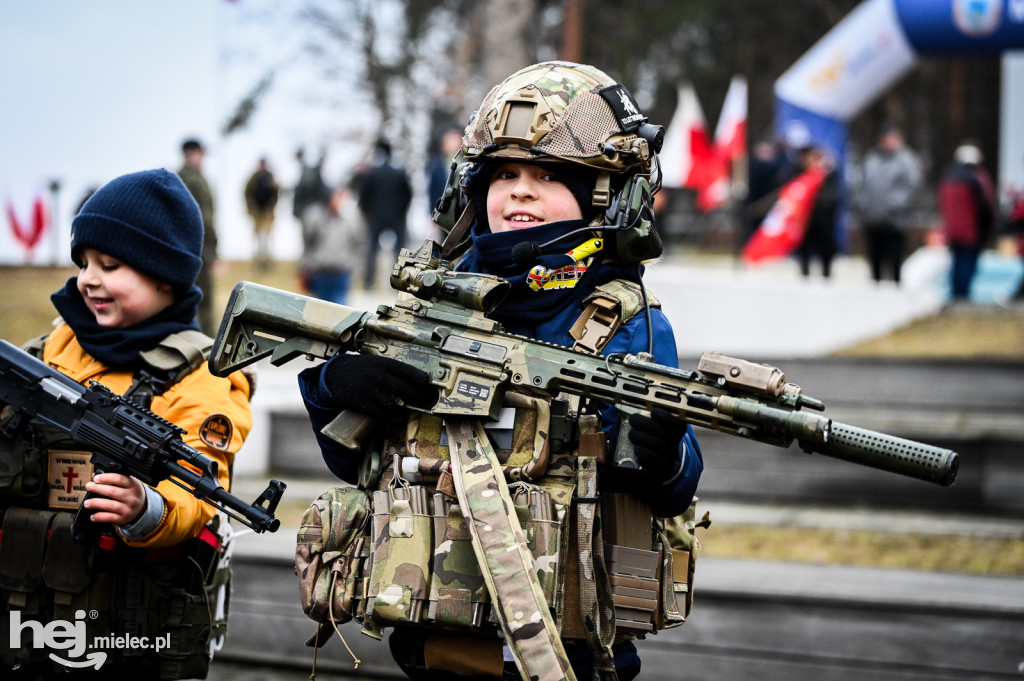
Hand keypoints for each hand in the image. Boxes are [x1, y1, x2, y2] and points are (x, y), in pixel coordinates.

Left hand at [84, 473, 146, 525]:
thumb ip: (114, 479)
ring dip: (96, 503)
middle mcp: (131, 497)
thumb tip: (95, 475)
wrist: (142, 509)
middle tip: (89, 486)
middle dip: (97, 488)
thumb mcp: (129, 483)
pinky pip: (109, 518)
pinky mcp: (123, 518)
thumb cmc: (132, 493)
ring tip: (87, 503)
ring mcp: (128, 508)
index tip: (95, 478)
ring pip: (110, 505)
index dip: (106, 478)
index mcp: (133, 485)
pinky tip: (93, 515)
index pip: (119, 479)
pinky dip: (99, 516)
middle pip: (112, 492)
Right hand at [322, 353, 436, 419]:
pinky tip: (387, 414)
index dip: (422, 382)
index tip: (428, 386)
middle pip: (408, 391)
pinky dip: (386, 417)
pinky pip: (380, 414)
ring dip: (401, 411)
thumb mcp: (376, 362)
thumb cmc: (359, 368)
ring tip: (403, 411)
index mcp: (385, 364)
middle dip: (417, 399)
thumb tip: (414, 379)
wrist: (334, 374)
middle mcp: (380, 377)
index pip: (411, 373)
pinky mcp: (363, 403)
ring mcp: (372, 391)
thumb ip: (392, 370)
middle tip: (421, 401)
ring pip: (395, 407)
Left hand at [628, 407, 686, 479]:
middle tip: (633, 419)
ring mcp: (668, 454)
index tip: (653, 412)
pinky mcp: (659, 464)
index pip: (676, 421)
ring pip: (652, 443)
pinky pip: (650, 457)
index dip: (663, 416)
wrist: (661, 453)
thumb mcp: (658, 419)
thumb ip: (652, 408)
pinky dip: (641, 451)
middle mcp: (675, 441)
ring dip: (638, 436)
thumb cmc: (656, 431)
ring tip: (632, 434)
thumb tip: (640, 397)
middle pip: (660, 431)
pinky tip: (637, 447)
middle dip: (642, 423)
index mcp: (678, 427)